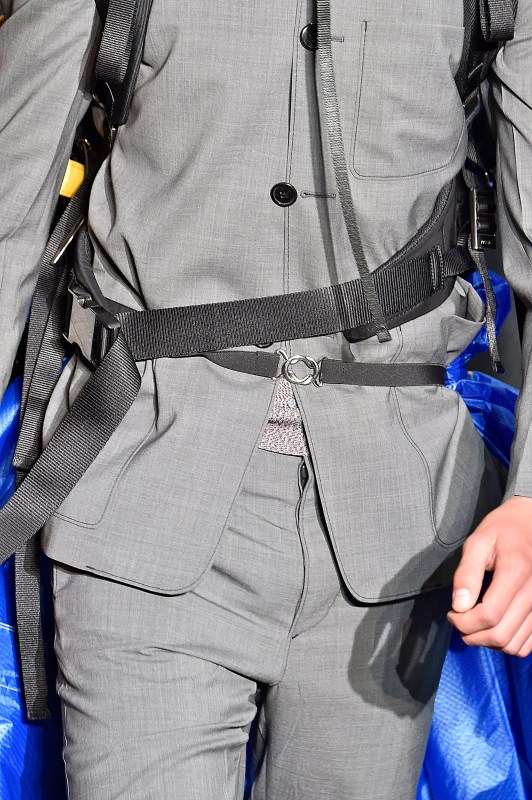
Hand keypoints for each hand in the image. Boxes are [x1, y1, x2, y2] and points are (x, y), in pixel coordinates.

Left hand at [447, 495, 531, 656]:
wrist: (531, 523)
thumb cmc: (503, 530)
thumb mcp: (478, 542)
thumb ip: (466, 573)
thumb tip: (459, 605)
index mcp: (516, 572)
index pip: (489, 615)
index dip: (464, 622)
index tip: (452, 613)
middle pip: (501, 635)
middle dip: (472, 635)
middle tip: (459, 621)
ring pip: (514, 645)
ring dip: (488, 642)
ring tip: (474, 625)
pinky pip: (528, 644)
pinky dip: (507, 643)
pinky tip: (493, 627)